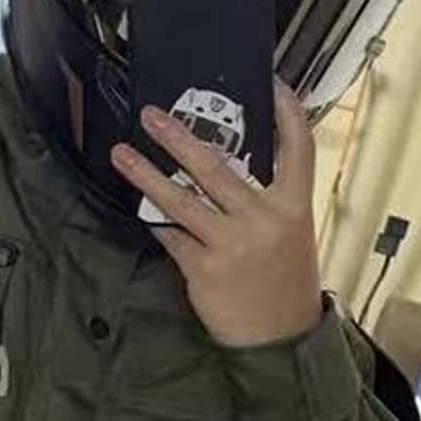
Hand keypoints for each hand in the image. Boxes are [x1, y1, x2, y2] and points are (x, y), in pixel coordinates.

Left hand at [110, 82, 322, 347]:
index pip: (298, 149)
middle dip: (180, 137)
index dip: (287, 113)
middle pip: (217, 167)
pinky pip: (171, 235)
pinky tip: (139, 207)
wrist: (278, 337)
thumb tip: (230, 163)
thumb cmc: (282, 281)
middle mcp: (263, 220)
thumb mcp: (291, 234)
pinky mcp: (203, 268)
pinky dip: (155, 221)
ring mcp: (231, 244)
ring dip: (146, 175)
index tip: (270, 83)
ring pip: (180, 200)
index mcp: (295, 207)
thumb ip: (268, 200)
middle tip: (152, 116)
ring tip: (121, 155)